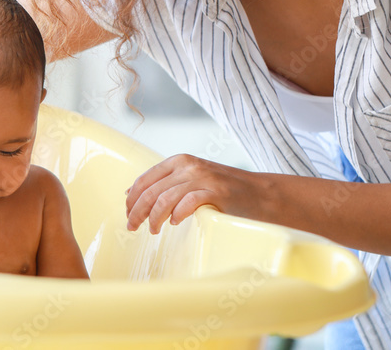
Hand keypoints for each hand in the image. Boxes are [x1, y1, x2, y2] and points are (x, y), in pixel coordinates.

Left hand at [124, 154, 263, 233]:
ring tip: (154, 230)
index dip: (132, 199)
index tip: (127, 214)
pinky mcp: (217, 192)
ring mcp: (203, 177)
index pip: (145, 179)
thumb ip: (167, 184)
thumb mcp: (192, 180)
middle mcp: (189, 166)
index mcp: (179, 160)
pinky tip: (175, 223)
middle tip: (132, 228)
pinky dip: (177, 214)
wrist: (262, 194)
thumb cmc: (224, 192)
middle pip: (151, 191)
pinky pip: (188, 203)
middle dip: (137, 211)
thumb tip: (133, 195)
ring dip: (154, 218)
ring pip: (165, 198)